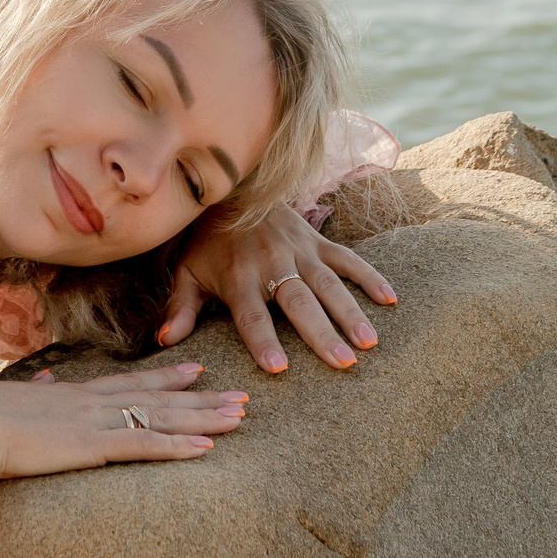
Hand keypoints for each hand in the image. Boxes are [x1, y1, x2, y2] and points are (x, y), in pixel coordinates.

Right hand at [0, 361, 248, 510]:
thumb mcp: (10, 397)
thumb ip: (34, 388)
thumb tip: (44, 375)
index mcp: (72, 395)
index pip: (129, 383)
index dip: (166, 377)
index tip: (196, 368)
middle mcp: (91, 403)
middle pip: (157, 397)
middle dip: (201, 397)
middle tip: (239, 394)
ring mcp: (94, 422)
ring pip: (161, 418)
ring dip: (203, 418)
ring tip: (240, 416)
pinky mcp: (91, 447)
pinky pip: (145, 446)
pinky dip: (178, 446)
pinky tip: (208, 448)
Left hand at [161, 205, 395, 373]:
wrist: (231, 189)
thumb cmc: (208, 242)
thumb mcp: (187, 272)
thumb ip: (180, 308)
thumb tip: (166, 341)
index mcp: (238, 277)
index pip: (251, 315)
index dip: (263, 340)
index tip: (278, 368)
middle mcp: (271, 263)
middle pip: (298, 302)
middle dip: (321, 332)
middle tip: (343, 363)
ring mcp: (299, 250)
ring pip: (329, 283)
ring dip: (350, 311)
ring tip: (369, 342)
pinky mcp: (317, 241)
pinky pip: (348, 258)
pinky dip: (370, 276)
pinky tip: (391, 299)